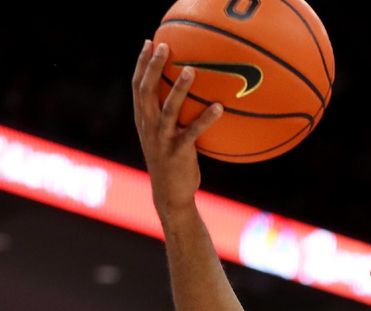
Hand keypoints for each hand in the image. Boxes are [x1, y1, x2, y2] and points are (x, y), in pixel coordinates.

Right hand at [131, 40, 222, 222]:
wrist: (170, 195)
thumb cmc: (172, 163)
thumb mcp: (165, 137)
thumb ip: (170, 117)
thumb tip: (189, 95)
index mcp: (143, 121)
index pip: (137, 86)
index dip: (142, 63)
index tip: (149, 41)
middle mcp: (148, 127)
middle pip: (146, 90)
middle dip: (153, 66)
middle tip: (164, 45)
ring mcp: (162, 139)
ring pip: (168, 109)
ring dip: (179, 88)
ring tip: (191, 70)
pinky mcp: (178, 152)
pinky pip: (193, 132)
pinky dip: (206, 119)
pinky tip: (220, 107)